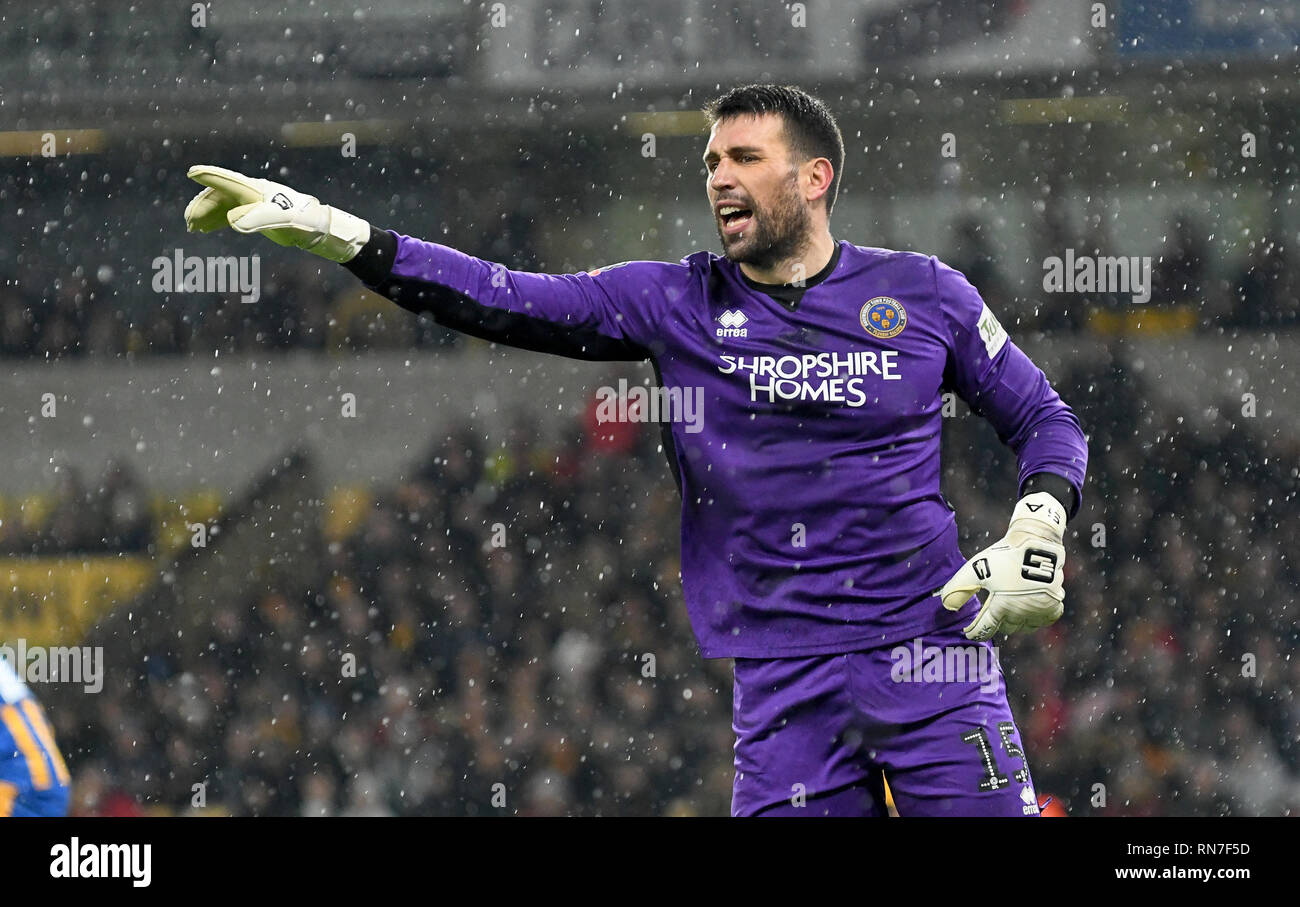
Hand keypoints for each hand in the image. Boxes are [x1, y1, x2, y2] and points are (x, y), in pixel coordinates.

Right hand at [183, 165, 368, 262]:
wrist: (316, 227)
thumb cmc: (299, 221)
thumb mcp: (280, 221)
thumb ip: (256, 219)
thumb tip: (232, 220)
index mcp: (255, 190)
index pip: (228, 181)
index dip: (210, 177)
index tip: (192, 172)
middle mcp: (251, 192)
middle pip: (220, 194)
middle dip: (203, 206)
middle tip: (190, 222)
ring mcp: (251, 202)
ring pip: (222, 204)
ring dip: (207, 214)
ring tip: (193, 228)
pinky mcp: (254, 213)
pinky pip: (228, 213)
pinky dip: (216, 220)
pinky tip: (206, 228)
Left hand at [939, 491, 1066, 640]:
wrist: (1035, 542)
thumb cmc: (1003, 556)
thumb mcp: (974, 570)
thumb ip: (957, 588)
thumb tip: (947, 606)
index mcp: (1000, 607)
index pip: (984, 629)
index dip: (974, 632)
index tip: (969, 632)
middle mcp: (1021, 613)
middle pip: (1006, 628)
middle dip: (997, 622)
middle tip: (992, 613)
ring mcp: (1040, 610)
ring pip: (1025, 627)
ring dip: (1016, 622)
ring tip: (1009, 611)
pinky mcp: (1055, 604)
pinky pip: (1044, 621)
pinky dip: (1036, 619)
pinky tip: (1029, 610)